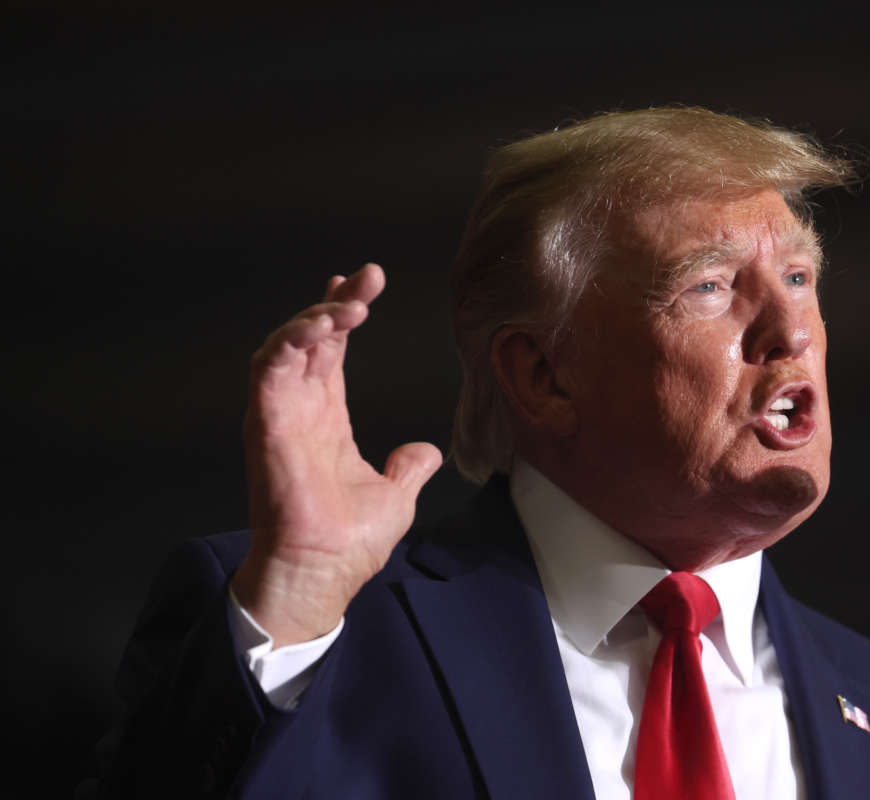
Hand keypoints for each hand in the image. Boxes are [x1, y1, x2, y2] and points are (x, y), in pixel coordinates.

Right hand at [231, 263, 441, 646]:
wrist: (323, 572)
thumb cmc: (349, 542)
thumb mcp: (395, 496)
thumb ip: (408, 468)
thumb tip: (426, 453)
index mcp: (327, 419)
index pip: (331, 353)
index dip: (342, 314)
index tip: (363, 284)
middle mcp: (300, 410)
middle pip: (312, 339)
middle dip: (337, 303)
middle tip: (366, 277)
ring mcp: (280, 415)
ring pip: (285, 345)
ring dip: (313, 317)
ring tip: (347, 305)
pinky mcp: (266, 424)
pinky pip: (268, 370)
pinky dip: (289, 342)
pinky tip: (319, 327)